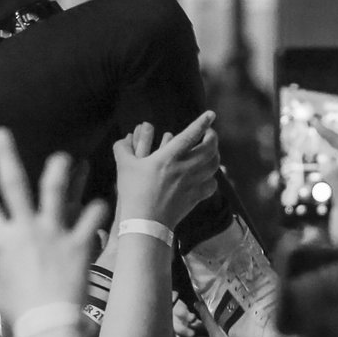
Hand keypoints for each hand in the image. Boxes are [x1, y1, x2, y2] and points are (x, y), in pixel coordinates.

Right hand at [0, 129, 107, 321]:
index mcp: (4, 240)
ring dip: (58, 171)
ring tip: (63, 156)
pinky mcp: (78, 243)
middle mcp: (27, 229)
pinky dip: (96, 212)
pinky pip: (90, 221)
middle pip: (14, 185)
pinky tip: (102, 202)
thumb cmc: (20, 313)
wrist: (50, 323)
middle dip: (6, 155)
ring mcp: (54, 233)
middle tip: (1, 133)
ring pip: (55, 192)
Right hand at [112, 111, 221, 231]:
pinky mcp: (195, 198)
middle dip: (212, 137)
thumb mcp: (124, 167)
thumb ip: (122, 149)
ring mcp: (193, 183)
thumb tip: (123, 139)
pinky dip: (213, 178)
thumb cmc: (133, 192)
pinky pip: (212, 185)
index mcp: (169, 157)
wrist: (146, 223)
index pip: (191, 135)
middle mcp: (185, 168)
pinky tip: (206, 176)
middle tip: (209, 134)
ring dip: (214, 155)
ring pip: (214, 165)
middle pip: (210, 148)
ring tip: (209, 151)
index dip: (202, 122)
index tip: (211, 114)